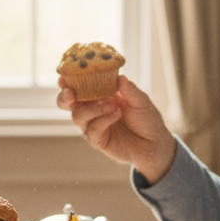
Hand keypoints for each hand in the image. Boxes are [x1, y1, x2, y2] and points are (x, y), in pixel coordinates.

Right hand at [56, 75, 176, 184]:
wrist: (154, 143)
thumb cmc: (146, 119)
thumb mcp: (141, 100)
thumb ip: (130, 90)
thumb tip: (120, 77)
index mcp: (98, 95)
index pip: (78, 86)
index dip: (68, 81)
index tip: (65, 77)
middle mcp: (92, 109)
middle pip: (66, 103)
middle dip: (65, 97)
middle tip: (71, 93)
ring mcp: (93, 125)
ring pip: (78, 116)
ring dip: (93, 108)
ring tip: (113, 105)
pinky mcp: (97, 140)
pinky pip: (92, 129)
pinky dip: (103, 119)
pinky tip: (117, 115)